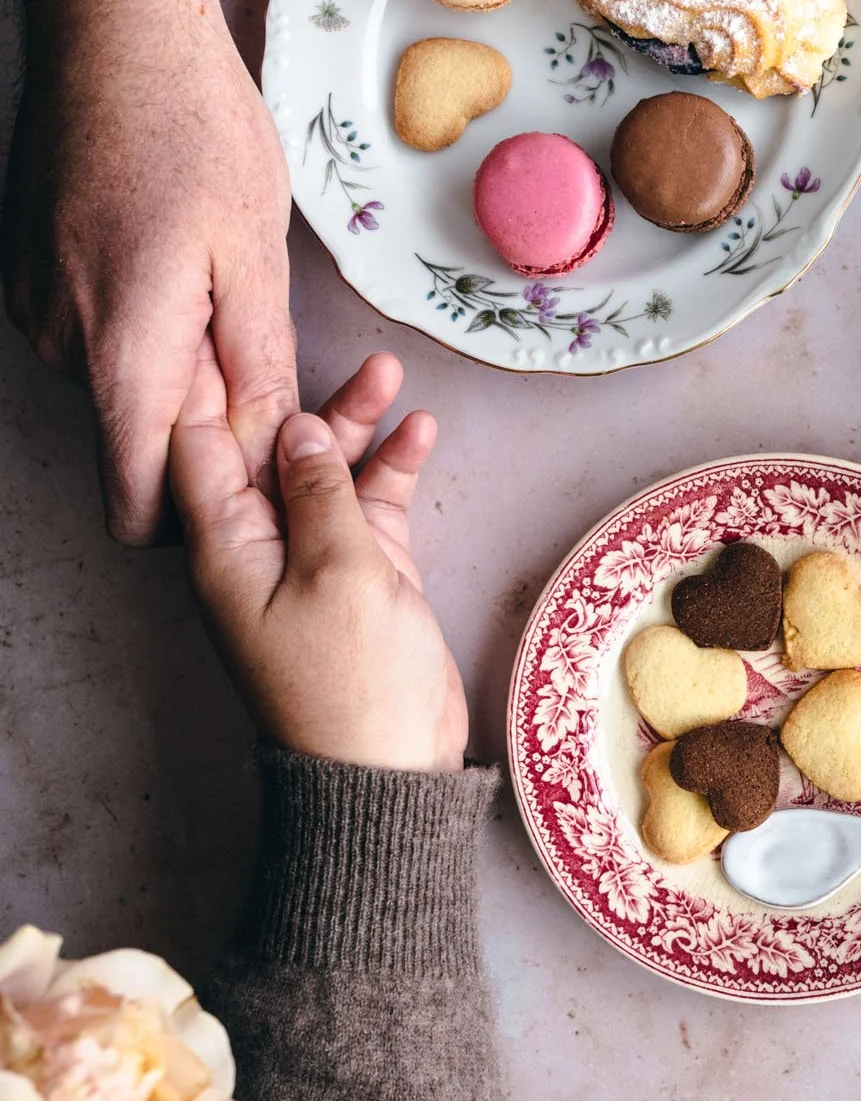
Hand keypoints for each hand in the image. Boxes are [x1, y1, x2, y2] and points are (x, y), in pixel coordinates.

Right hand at [3, 0, 296, 543]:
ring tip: (226, 293)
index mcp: (121, 350)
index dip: (195, 514)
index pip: (132, 502)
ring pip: (117, 384)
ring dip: (176, 366)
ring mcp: (36, 306)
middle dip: (200, 429)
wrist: (114, 25)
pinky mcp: (33, 273)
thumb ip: (256, 365)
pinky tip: (182, 263)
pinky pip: (95, 335)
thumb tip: (264, 451)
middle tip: (264, 360)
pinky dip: (144, 325)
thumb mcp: (256, 252)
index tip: (254, 483)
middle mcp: (60, 341)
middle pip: (131, 444)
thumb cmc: (195, 125)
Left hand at [170, 345, 467, 772]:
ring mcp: (310, 560)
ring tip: (392, 372)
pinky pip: (368, 506)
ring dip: (356, 424)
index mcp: (225, 548)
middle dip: (301, 393)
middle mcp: (258, 548)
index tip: (232, 330)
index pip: (200, 449)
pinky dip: (391, 469)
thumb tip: (298, 428)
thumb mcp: (339, 570)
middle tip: (330, 340)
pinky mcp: (360, 576)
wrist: (389, 771)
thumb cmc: (351, 686)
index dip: (215, 389)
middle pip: (269, 450)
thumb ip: (319, 490)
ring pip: (325, 471)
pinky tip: (419, 432)